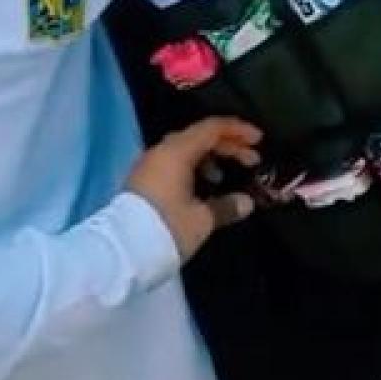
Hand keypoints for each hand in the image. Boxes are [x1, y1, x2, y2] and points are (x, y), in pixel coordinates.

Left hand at [126, 118, 262, 262]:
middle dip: (227, 145)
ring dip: (210, 157)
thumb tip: (246, 202)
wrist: (121, 251)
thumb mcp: (201, 220)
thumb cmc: (166, 228)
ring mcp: (149, 166)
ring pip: (185, 150)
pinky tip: (204, 187)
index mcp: (176, 152)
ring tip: (226, 176)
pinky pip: (173, 164)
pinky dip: (193, 168)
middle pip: (199, 136)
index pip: (211, 128)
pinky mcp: (143, 181)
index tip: (259, 140)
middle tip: (251, 160)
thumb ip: (226, 206)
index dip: (238, 130)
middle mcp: (161, 152)